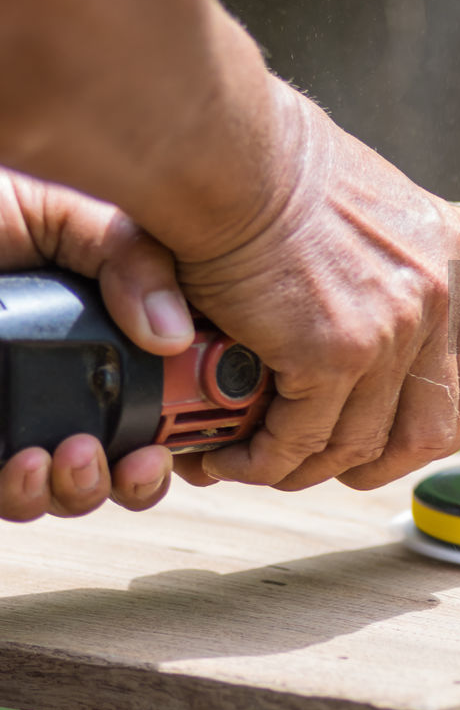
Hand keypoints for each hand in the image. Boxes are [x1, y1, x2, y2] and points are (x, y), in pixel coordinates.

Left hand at [0, 169, 193, 520]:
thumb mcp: (68, 216)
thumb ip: (132, 258)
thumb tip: (175, 332)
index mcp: (100, 335)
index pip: (160, 403)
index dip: (184, 434)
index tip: (189, 437)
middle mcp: (58, 381)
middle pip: (118, 464)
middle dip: (138, 480)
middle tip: (140, 460)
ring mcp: (12, 411)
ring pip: (62, 490)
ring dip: (83, 490)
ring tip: (76, 458)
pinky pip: (3, 492)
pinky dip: (23, 493)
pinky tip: (25, 464)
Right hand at [169, 82, 459, 491]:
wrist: (229, 152)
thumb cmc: (275, 167)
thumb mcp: (372, 210)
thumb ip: (389, 267)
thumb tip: (378, 322)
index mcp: (452, 261)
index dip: (437, 420)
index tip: (398, 439)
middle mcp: (435, 298)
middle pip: (432, 426)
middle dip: (378, 463)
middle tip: (327, 465)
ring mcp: (391, 330)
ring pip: (359, 443)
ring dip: (306, 467)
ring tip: (260, 460)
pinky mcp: (333, 353)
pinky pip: (302, 438)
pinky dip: (263, 459)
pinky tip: (233, 453)